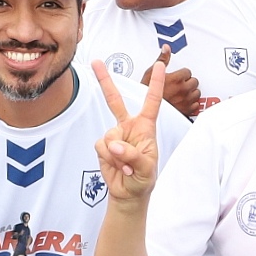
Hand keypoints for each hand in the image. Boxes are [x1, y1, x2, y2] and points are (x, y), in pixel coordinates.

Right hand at [93, 59, 165, 204]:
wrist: (129, 192)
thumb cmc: (144, 178)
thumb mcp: (146, 169)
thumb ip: (133, 155)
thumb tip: (114, 145)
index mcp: (146, 127)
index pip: (152, 101)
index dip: (156, 83)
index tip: (160, 65)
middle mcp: (129, 127)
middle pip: (115, 100)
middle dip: (105, 81)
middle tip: (96, 62)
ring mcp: (115, 135)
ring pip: (109, 135)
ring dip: (116, 154)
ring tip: (126, 166)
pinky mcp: (104, 145)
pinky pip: (101, 146)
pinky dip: (108, 159)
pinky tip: (118, 167)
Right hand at [140, 46, 200, 116]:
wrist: (144, 113)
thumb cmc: (144, 94)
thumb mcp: (150, 73)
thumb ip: (162, 60)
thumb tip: (166, 48)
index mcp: (176, 79)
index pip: (188, 72)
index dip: (182, 73)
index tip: (177, 76)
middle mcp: (183, 90)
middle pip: (194, 81)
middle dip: (188, 82)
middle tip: (179, 84)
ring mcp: (186, 101)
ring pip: (196, 93)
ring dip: (191, 92)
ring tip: (182, 93)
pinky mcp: (187, 111)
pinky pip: (195, 106)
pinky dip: (191, 104)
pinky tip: (184, 102)